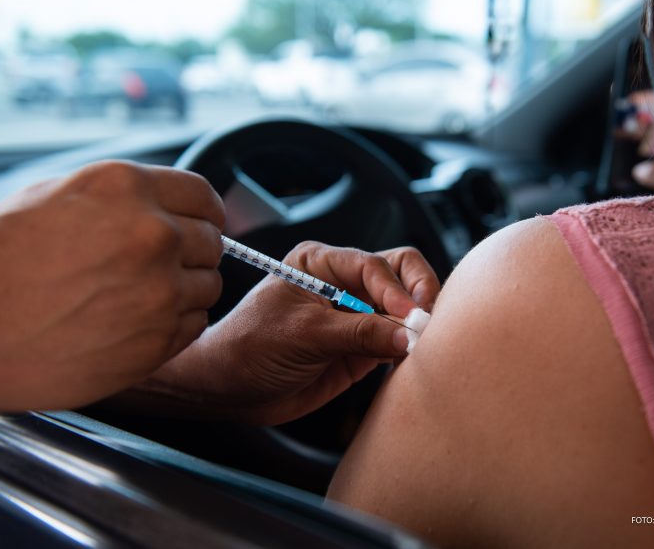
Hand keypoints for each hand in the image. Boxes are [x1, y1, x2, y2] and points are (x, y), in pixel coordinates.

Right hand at [0, 161, 224, 409]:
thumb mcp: (54, 196)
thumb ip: (123, 198)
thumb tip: (169, 203)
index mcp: (127, 189)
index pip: (204, 196)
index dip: (203, 213)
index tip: (200, 224)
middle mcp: (153, 235)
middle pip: (211, 242)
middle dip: (190, 252)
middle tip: (154, 267)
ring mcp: (161, 290)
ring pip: (208, 285)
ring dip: (184, 290)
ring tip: (136, 297)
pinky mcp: (159, 339)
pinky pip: (195, 323)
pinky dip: (175, 324)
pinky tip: (134, 322)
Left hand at [133, 242, 440, 425]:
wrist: (228, 390)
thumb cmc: (250, 348)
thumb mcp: (304, 335)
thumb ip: (358, 333)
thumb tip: (406, 335)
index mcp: (324, 263)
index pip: (377, 265)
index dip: (397, 290)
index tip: (409, 316)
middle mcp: (345, 284)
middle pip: (402, 276)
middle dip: (419, 297)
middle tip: (426, 325)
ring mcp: (356, 316)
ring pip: (405, 311)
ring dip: (416, 326)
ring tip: (420, 346)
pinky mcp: (362, 349)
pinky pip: (397, 343)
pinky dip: (409, 350)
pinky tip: (409, 361)